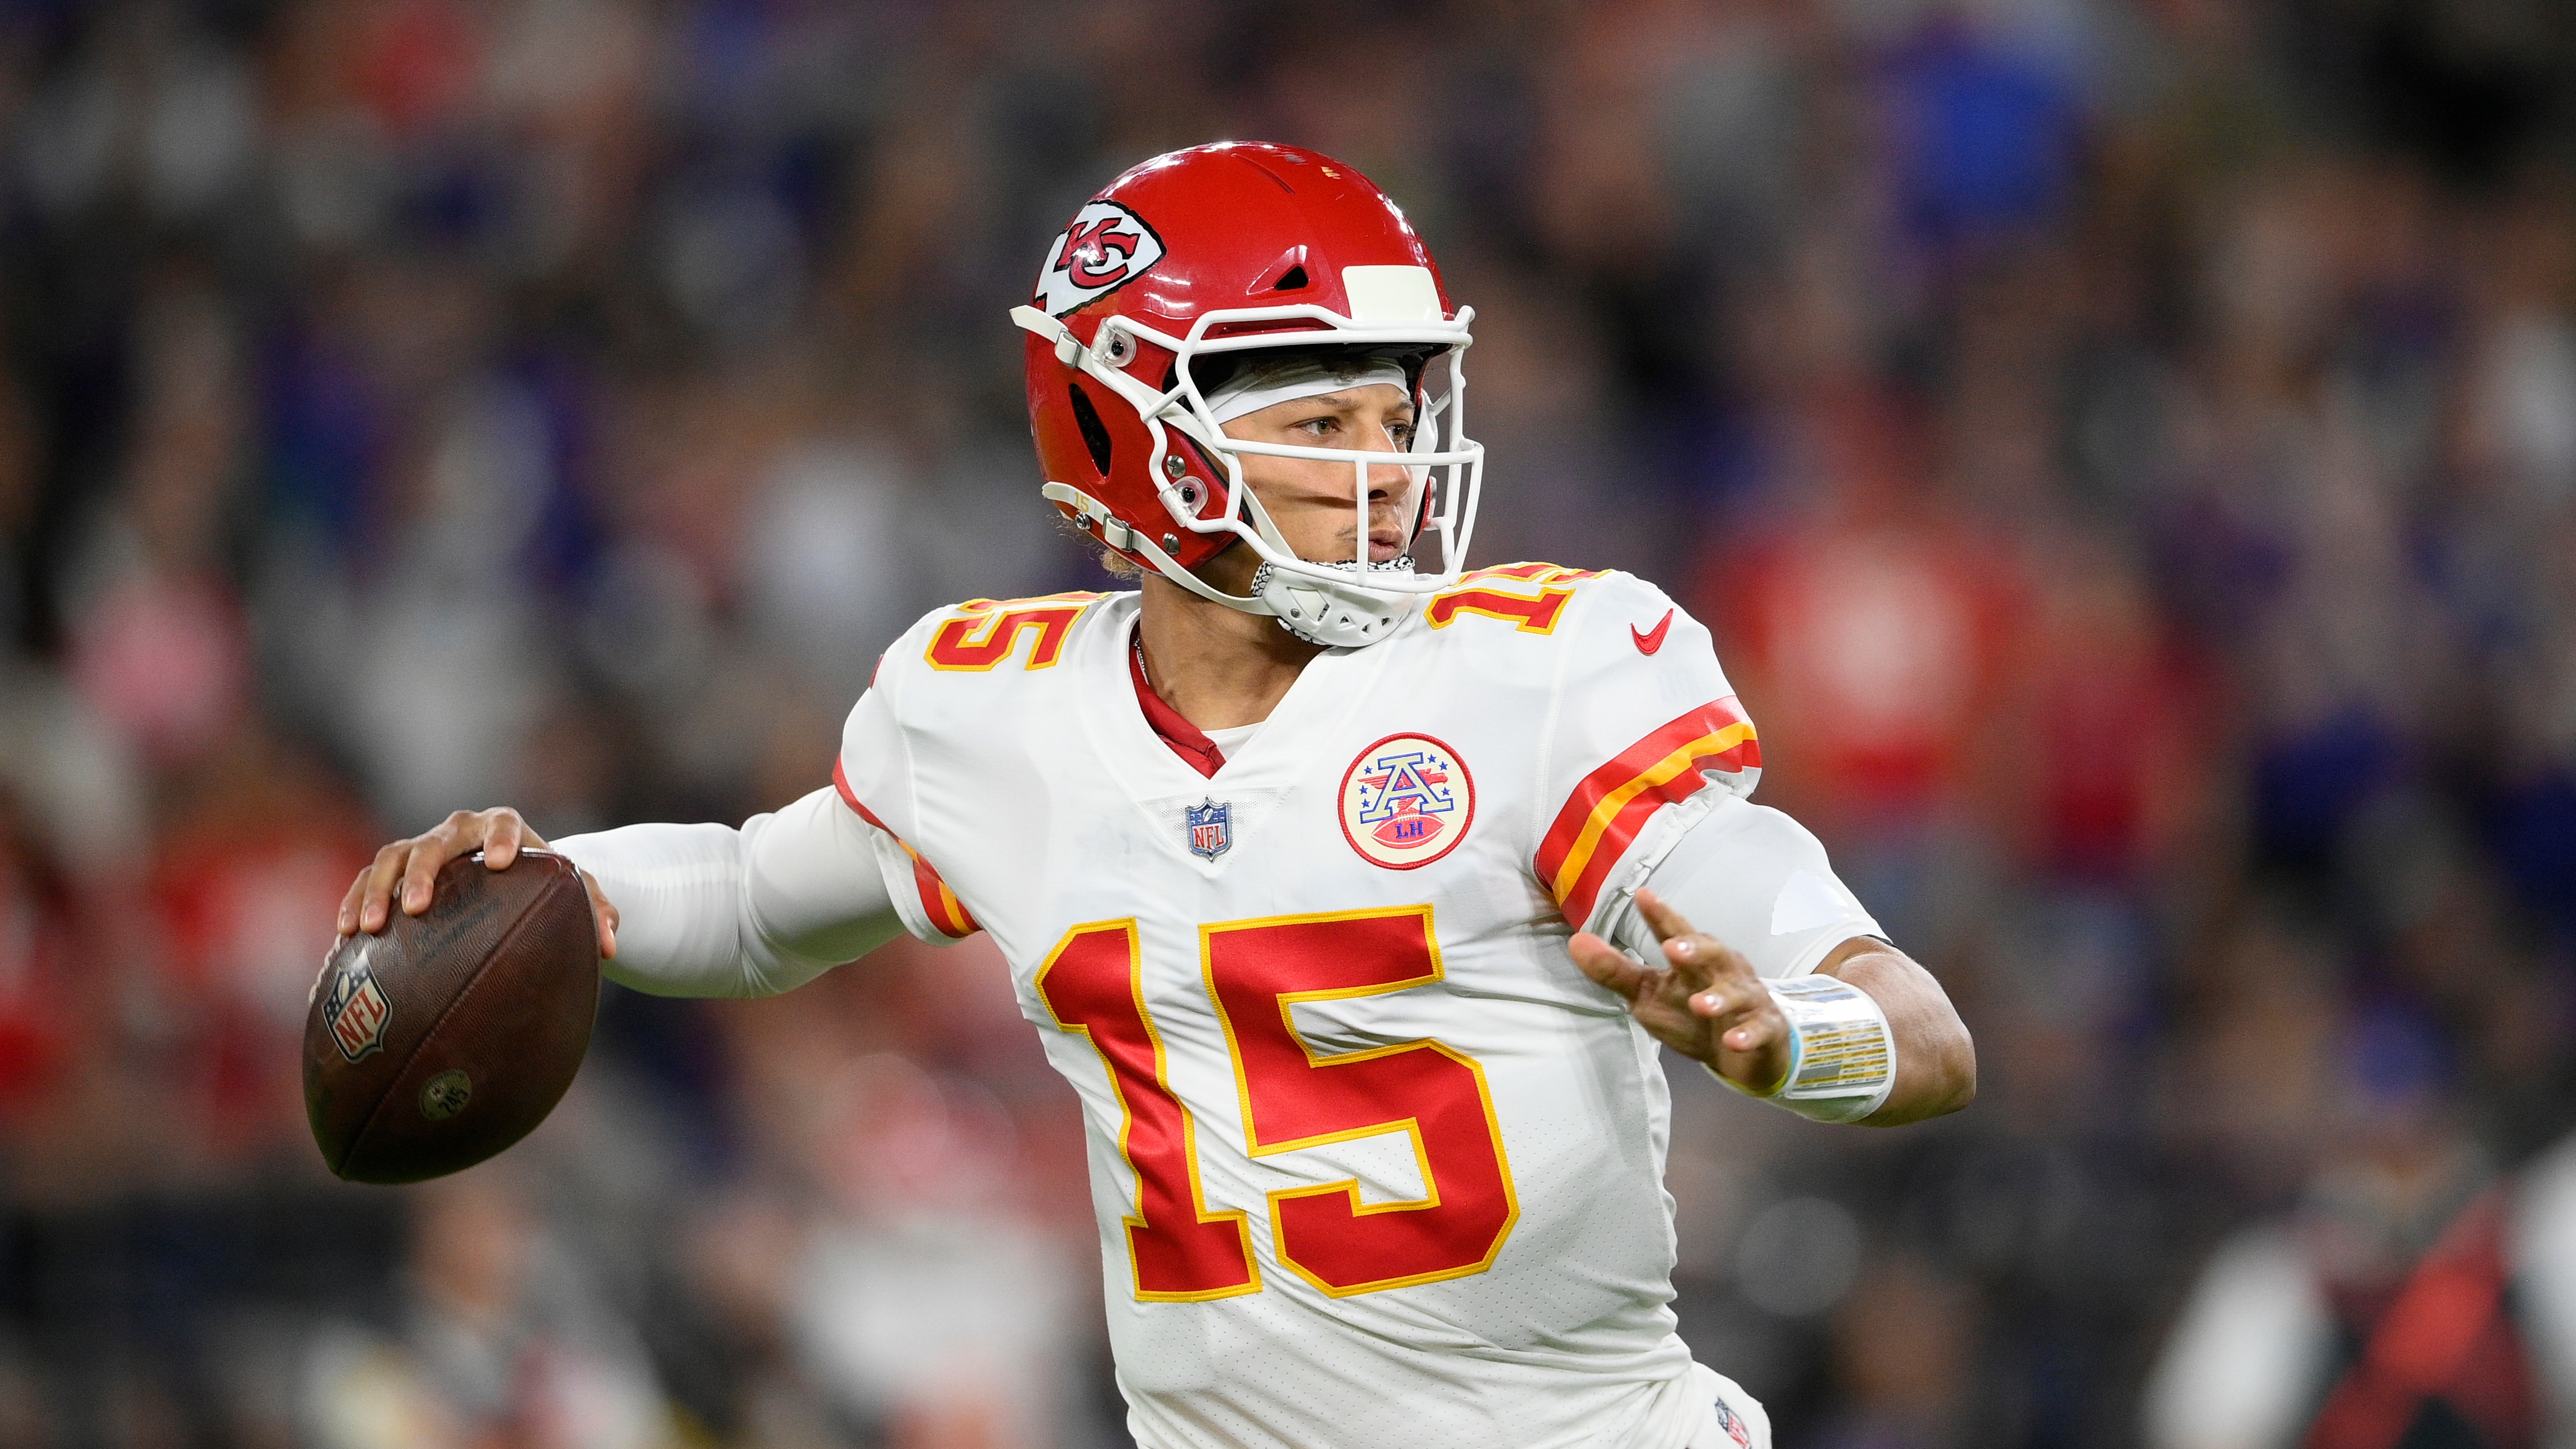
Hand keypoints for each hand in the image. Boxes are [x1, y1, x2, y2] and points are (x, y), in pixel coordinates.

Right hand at [335, 807, 618, 958]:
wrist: (505, 872)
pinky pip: (367, 878)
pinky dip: (354, 899)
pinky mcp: (395, 869)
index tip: (499, 862)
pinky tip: (345, 933)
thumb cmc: (540, 883)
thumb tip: (611, 945)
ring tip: (367, 927)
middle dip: (424, 871)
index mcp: (504, 828)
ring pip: (393, 858)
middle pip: (436, 842)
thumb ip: (595, 911)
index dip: (499, 837)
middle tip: (417, 906)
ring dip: (377, 889)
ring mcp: (423, 847)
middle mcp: (459, 830)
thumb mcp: (571, 893)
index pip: (503, 823)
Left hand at [1569, 889, 1789, 1093]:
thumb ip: (1615, 971)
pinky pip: (1760, 1030)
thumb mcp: (1649, 994)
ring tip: (1699, 1004)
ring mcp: (1748, 1000)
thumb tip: (1575, 941)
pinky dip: (1748, 1035)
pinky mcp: (1765, 1029)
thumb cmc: (1691, 1013)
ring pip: (1738, 992)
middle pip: (1713, 953)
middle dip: (1695, 949)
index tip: (1642, 896)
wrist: (1743, 1053)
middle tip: (1672, 949)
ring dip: (1719, 997)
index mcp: (1695, 959)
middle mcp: (1724, 971)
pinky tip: (1733, 1041)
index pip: (1676, 932)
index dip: (1660, 915)